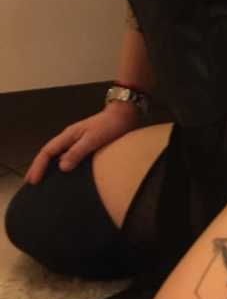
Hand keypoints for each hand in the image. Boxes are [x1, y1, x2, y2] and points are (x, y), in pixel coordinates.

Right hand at [24, 103, 141, 184]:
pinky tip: (64, 172)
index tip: (33, 181)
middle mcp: (70, 137)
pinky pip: (68, 155)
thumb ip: (77, 152)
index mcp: (68, 135)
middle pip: (49, 153)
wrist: (124, 115)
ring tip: (43, 179)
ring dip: (49, 166)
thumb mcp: (93, 139)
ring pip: (57, 154)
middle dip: (39, 167)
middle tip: (30, 183)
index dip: (38, 166)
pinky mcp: (86, 143)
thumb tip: (61, 167)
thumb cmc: (110, 126)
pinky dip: (62, 164)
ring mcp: (78, 139)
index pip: (47, 152)